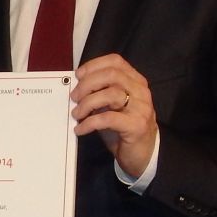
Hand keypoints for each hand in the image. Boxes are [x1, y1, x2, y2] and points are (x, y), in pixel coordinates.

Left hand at [71, 53, 158, 178]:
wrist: (142, 154)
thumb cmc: (123, 128)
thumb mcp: (111, 106)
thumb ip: (99, 93)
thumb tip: (75, 87)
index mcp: (135, 81)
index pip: (115, 62)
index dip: (94, 65)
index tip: (78, 76)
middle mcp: (141, 91)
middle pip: (111, 75)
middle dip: (87, 84)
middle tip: (74, 97)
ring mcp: (141, 108)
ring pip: (111, 94)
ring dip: (87, 103)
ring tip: (77, 114)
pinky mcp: (136, 126)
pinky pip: (108, 119)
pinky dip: (90, 122)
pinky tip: (80, 129)